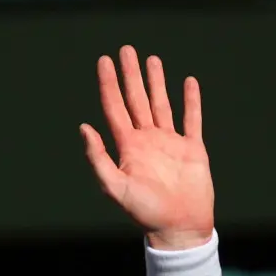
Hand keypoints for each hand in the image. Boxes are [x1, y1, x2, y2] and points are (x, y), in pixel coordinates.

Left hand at [81, 46, 213, 250]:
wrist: (178, 226)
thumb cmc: (144, 212)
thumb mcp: (115, 187)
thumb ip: (98, 158)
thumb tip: (84, 127)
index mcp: (127, 147)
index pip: (114, 108)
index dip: (108, 84)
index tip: (104, 62)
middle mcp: (146, 140)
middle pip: (136, 100)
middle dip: (130, 75)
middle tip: (125, 50)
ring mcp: (169, 142)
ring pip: (161, 104)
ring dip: (156, 82)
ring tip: (151, 60)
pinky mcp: (192, 148)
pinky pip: (192, 119)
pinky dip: (191, 100)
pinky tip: (188, 83)